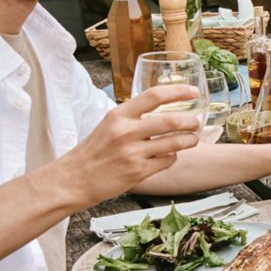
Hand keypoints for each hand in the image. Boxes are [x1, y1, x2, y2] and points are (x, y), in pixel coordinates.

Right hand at [56, 84, 202, 202]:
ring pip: (175, 142)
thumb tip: (163, 110)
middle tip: (196, 122)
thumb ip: (133, 117)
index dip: (178, 91)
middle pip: (171, 120)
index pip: (154, 96)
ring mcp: (133, 153)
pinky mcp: (138, 172)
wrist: (74, 179)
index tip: (193, 92)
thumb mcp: (109, 125)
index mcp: (118, 116)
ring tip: (192, 139)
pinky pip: (167, 160)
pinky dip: (172, 157)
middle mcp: (126, 132)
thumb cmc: (94, 151)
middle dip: (190, 121)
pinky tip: (168, 155)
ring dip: (190, 140)